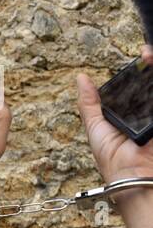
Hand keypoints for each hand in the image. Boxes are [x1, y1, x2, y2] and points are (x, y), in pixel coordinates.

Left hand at [77, 45, 152, 184]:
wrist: (131, 174)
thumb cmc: (113, 158)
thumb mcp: (96, 126)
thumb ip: (90, 103)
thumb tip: (81, 78)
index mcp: (134, 112)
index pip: (142, 84)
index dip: (143, 68)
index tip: (143, 55)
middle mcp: (149, 112)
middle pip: (152, 84)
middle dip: (151, 65)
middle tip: (147, 53)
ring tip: (149, 56)